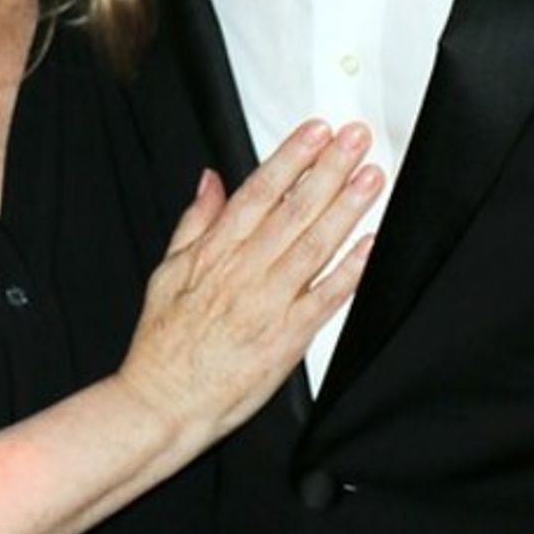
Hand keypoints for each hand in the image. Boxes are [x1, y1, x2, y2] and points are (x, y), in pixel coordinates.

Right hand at [118, 121, 382, 452]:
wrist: (163, 402)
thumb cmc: (164, 343)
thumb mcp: (166, 271)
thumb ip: (194, 222)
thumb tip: (210, 181)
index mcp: (215, 252)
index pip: (259, 192)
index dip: (291, 157)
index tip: (317, 132)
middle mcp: (244, 272)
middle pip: (293, 210)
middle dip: (328, 169)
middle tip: (355, 139)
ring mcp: (268, 304)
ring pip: (313, 245)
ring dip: (345, 208)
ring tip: (369, 178)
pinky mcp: (286, 338)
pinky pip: (325, 299)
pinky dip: (349, 271)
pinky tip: (370, 245)